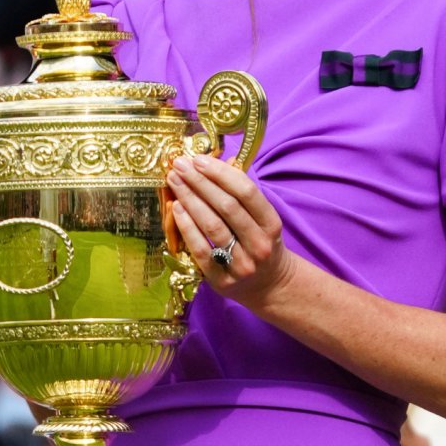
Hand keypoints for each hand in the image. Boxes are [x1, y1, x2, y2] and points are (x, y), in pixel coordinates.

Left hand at [166, 150, 289, 305]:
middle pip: (226, 206)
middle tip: (179, 165)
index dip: (220, 173)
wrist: (269, 286)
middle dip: (200, 182)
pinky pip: (201, 250)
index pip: (246, 192)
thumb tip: (215, 164)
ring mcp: (241, 264)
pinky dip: (187, 227)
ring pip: (212, 226)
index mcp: (271, 224)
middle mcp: (258, 244)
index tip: (199, 159)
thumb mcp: (263, 220)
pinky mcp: (222, 280)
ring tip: (174, 182)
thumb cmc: (260, 244)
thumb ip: (243, 196)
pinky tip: (176, 209)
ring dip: (190, 200)